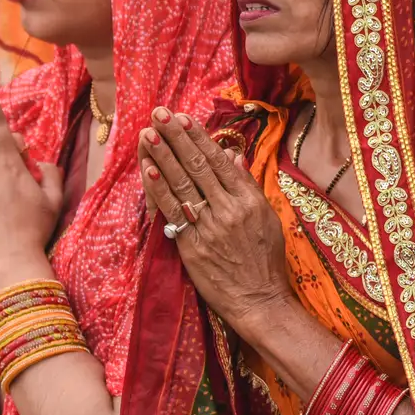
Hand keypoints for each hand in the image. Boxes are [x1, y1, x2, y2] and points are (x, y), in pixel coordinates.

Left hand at [137, 108, 293, 331]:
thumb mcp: (267, 219)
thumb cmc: (265, 262)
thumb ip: (247, 186)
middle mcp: (229, 210)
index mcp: (249, 200)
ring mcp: (209, 228)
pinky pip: (172, 212)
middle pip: (197, 166)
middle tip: (159, 113)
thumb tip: (232, 155)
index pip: (218, 161)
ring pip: (182, 184)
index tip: (182, 117)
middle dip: (176, 137)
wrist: (260, 302)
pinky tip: (148, 169)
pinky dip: (159, 190)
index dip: (198, 137)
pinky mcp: (192, 246)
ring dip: (162, 156)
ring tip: (148, 132)